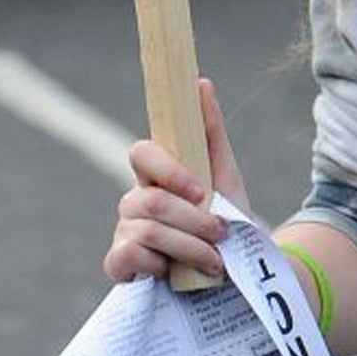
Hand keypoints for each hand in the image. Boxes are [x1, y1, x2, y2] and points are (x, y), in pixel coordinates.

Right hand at [105, 79, 252, 282]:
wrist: (236, 272)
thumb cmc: (225, 217)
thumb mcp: (224, 174)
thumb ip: (210, 131)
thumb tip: (201, 83)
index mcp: (156, 174)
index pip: (141, 153)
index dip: (168, 170)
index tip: (201, 192)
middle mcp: (135, 199)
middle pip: (150, 200)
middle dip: (193, 221)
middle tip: (220, 234)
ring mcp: (125, 231)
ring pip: (146, 230)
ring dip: (188, 248)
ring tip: (214, 261)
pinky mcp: (120, 264)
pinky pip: (124, 257)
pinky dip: (156, 265)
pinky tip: (173, 272)